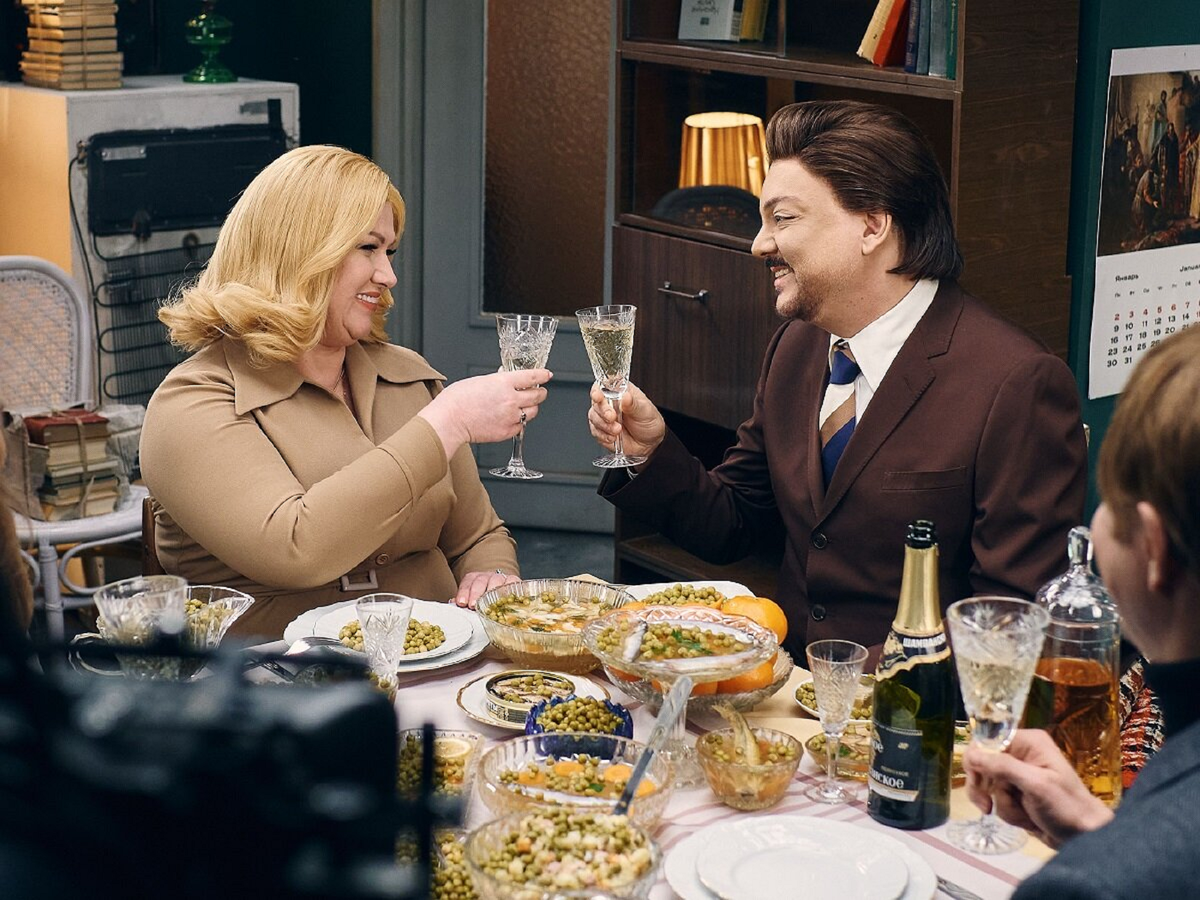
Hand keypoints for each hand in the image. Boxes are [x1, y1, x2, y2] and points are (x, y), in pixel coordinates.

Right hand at [419, 369, 551, 457]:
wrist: (449, 420)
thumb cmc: (457, 400)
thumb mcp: (479, 381)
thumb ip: (496, 381)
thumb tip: (505, 381)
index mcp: (503, 383)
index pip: (532, 377)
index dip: (542, 376)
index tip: (546, 375)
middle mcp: (511, 400)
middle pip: (538, 396)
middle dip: (540, 393)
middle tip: (539, 392)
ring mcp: (510, 417)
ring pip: (533, 412)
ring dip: (531, 408)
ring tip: (525, 406)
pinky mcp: (507, 431)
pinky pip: (522, 426)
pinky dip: (520, 422)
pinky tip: (513, 419)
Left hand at [453, 569, 519, 608]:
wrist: (503, 591)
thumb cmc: (485, 599)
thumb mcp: (472, 600)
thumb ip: (463, 601)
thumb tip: (452, 603)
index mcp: (474, 579)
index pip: (467, 582)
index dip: (464, 592)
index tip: (461, 603)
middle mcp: (487, 576)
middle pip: (480, 581)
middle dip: (476, 593)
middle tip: (473, 605)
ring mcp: (501, 578)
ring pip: (496, 580)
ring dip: (491, 592)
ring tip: (489, 604)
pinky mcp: (514, 581)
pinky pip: (512, 582)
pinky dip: (509, 589)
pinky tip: (507, 598)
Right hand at [587, 382, 664, 459]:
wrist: (649, 443)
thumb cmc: (649, 422)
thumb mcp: (646, 411)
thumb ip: (634, 404)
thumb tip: (626, 396)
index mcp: (620, 391)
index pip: (604, 385)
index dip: (598, 390)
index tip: (598, 396)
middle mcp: (610, 402)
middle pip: (596, 402)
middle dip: (602, 411)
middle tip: (612, 417)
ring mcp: (604, 416)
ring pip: (594, 417)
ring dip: (604, 425)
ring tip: (618, 430)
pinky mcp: (601, 430)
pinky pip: (595, 431)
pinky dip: (604, 435)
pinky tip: (613, 437)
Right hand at [962, 729, 1113, 848]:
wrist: (1085, 838)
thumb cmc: (1066, 807)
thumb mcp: (1035, 785)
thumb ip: (1003, 767)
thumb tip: (971, 753)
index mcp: (1028, 742)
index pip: (987, 740)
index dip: (977, 760)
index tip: (978, 782)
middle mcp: (1021, 754)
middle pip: (983, 764)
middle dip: (986, 788)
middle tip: (986, 806)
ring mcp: (1019, 774)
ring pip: (990, 786)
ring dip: (1003, 804)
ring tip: (1025, 814)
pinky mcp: (1018, 794)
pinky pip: (999, 800)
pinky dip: (1010, 813)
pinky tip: (1027, 819)